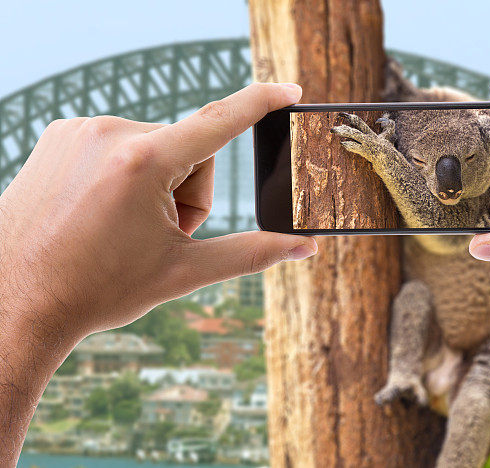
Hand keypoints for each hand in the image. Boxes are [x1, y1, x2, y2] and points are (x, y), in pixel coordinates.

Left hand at [0, 83, 316, 337]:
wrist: (15, 302)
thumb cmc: (98, 290)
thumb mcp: (184, 271)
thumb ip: (253, 253)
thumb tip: (306, 248)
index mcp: (144, 161)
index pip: (220, 120)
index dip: (261, 102)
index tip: (289, 88)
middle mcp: (110, 133)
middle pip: (187, 151)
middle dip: (187, 192)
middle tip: (157, 235)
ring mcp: (79, 130)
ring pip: (154, 147)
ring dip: (156, 184)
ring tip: (123, 227)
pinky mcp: (58, 135)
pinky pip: (118, 144)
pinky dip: (124, 174)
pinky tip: (100, 210)